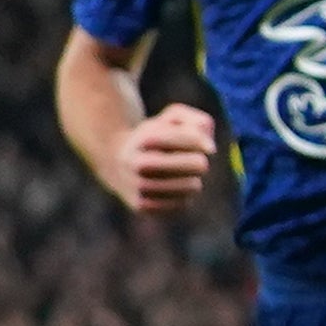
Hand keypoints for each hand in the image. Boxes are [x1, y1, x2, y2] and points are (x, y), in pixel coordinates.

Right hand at [110, 102, 217, 217]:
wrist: (115, 162)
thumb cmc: (155, 137)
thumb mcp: (172, 118)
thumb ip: (197, 122)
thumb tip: (210, 149)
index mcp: (146, 137)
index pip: (192, 138)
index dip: (204, 141)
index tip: (206, 146)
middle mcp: (140, 163)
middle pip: (199, 164)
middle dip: (200, 161)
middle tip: (191, 160)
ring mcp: (139, 187)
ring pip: (194, 186)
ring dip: (191, 179)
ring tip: (176, 174)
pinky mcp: (142, 206)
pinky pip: (183, 203)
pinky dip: (180, 195)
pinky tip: (166, 187)